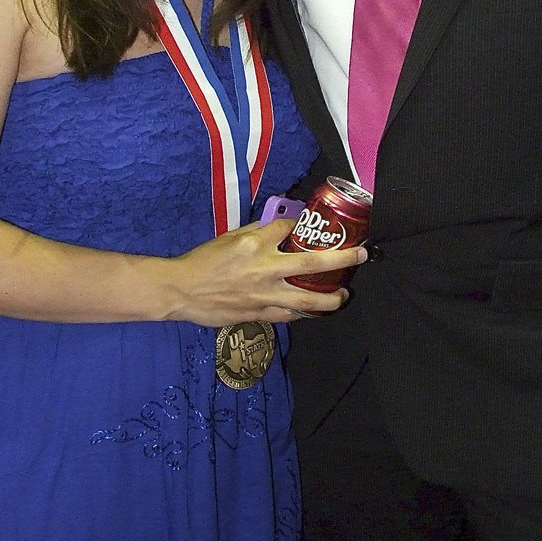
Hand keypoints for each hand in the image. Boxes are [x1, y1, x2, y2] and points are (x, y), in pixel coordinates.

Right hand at [165, 217, 367, 325]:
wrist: (181, 290)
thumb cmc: (203, 260)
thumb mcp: (229, 237)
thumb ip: (256, 232)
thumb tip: (279, 227)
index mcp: (254, 243)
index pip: (289, 229)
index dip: (305, 225)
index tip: (316, 226)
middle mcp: (264, 268)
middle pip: (311, 263)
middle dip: (340, 258)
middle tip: (360, 255)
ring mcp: (263, 295)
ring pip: (306, 299)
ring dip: (330, 298)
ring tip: (344, 295)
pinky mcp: (258, 314)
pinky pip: (287, 315)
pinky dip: (302, 312)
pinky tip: (312, 310)